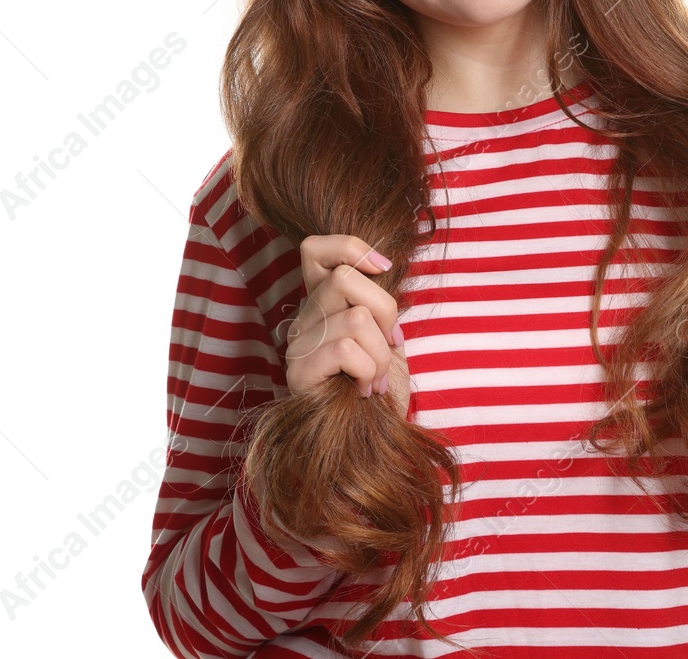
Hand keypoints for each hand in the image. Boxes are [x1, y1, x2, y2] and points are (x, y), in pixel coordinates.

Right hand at [282, 234, 409, 418]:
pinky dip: (369, 372)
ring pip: (355, 318)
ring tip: (377, 379)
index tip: (384, 268)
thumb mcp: (385, 336)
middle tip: (390, 345)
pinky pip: (347, 350)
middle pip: (346, 277)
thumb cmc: (380, 387)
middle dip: (385, 311)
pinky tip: (365, 391)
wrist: (370, 440)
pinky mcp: (299, 372)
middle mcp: (305, 317)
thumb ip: (378, 304)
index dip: (351, 247)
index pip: (315, 249)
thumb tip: (382, 268)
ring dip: (381, 354)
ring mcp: (298, 343)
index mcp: (323, 302)